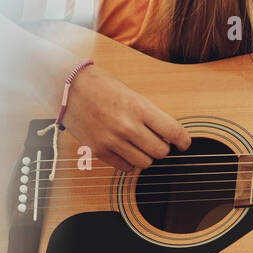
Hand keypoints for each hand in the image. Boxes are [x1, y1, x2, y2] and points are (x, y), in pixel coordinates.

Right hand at [61, 63, 190, 170]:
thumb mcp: (132, 93)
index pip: (173, 131)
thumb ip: (149, 114)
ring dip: (146, 157)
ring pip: (144, 163)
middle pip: (161, 152)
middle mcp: (127, 125)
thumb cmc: (102, 85)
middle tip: (158, 142)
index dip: (184, 141)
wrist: (68, 86)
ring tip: (140, 146)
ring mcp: (112, 140)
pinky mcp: (98, 150)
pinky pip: (124, 167)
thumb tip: (168, 136)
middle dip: (163, 148)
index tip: (184, 144)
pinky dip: (129, 162)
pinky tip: (126, 151)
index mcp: (139, 107)